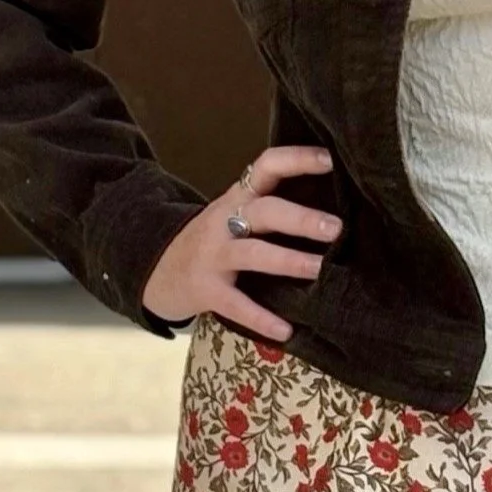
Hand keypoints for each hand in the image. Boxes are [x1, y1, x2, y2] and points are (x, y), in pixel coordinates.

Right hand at [142, 144, 339, 341]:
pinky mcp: (205, 290)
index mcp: (237, 198)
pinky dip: (261, 318)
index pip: (266, 167)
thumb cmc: (213, 242)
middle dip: (300, 218)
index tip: (330, 160)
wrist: (155, 270)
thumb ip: (270, 208)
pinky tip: (286, 331)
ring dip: (287, 260)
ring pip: (252, 253)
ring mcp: (213, 256)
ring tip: (319, 269)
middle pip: (264, 211)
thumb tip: (333, 210)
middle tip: (335, 228)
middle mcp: (225, 221)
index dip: (296, 160)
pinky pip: (236, 304)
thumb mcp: (234, 215)